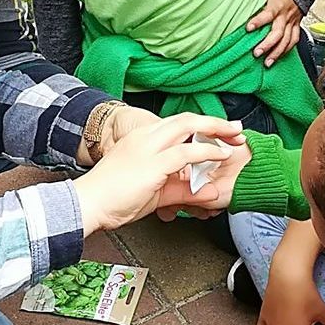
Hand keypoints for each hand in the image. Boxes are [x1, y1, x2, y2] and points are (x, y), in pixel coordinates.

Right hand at [73, 114, 245, 233]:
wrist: (88, 205)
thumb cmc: (112, 199)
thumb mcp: (155, 193)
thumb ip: (182, 191)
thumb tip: (208, 194)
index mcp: (142, 139)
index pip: (177, 124)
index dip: (202, 127)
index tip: (221, 133)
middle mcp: (145, 137)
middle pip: (186, 119)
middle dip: (215, 122)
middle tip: (236, 129)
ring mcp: (148, 147)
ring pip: (188, 126)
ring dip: (216, 130)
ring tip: (234, 137)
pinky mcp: (153, 163)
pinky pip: (187, 152)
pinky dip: (208, 151)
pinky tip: (221, 154)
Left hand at [246, 0, 302, 67]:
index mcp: (278, 4)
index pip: (267, 15)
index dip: (258, 22)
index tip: (248, 28)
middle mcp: (286, 15)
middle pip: (277, 34)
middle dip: (267, 45)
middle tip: (256, 53)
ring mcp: (293, 20)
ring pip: (287, 40)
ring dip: (277, 53)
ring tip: (267, 62)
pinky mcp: (297, 23)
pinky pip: (294, 39)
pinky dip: (287, 49)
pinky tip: (280, 55)